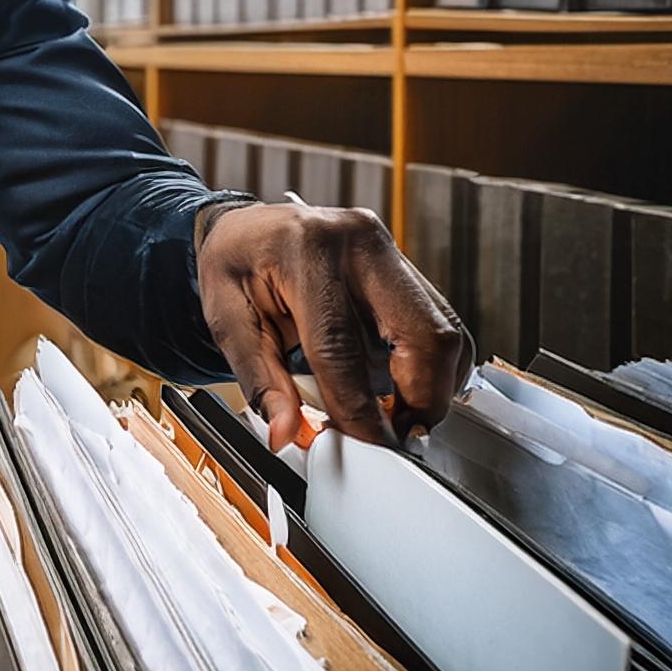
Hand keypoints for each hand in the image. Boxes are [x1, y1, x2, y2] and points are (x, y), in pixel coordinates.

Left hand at [195, 201, 467, 449]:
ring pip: (444, 330)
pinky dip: (431, 364)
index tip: (367, 443)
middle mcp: (359, 242)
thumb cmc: (234, 265)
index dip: (359, 406)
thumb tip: (286, 432)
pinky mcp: (404, 264)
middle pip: (422, 335)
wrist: (247, 226)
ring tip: (400, 415)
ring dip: (433, 385)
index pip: (342, 346)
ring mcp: (389, 250)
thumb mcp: (227, 318)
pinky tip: (405, 385)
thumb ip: (258, 377)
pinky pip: (439, 321)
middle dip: (421, 398)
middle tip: (398, 434)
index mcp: (306, 251)